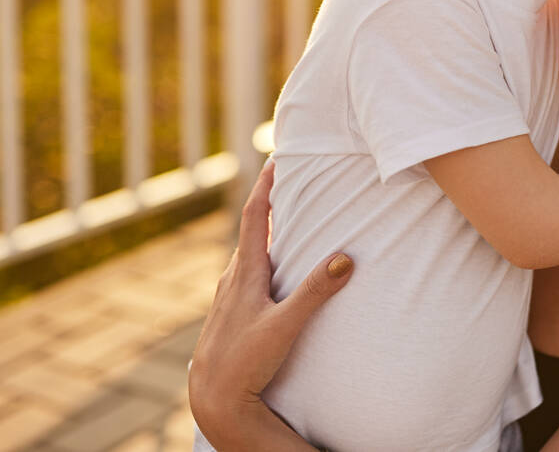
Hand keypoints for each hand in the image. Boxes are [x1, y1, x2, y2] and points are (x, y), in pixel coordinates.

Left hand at [189, 158, 352, 450]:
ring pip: (248, 255)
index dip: (265, 186)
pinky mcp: (231, 314)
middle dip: (268, 205)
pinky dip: (261, 260)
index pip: (253, 217)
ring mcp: (229, 297)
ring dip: (265, 235)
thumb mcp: (284, 327)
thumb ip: (314, 292)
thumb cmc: (244, 362)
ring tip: (285, 222)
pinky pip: (247, 275)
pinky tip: (271, 273)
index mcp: (245, 274)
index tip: (276, 159)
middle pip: (251, 231)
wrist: (213, 399)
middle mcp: (233, 279)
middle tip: (288, 182)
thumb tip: (345, 257)